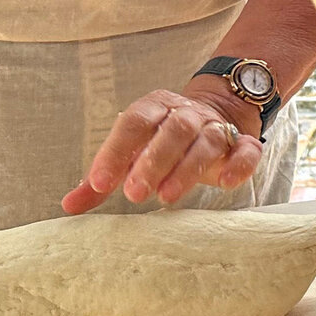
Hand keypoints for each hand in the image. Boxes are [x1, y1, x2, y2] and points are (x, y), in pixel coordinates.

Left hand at [65, 88, 261, 215]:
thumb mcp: (130, 156)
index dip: (116, 151)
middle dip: (153, 161)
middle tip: (134, 194)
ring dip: (187, 168)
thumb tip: (68, 206)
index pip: (133, 123)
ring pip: (206, 141)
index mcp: (154, 109)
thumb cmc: (160, 143)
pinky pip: (246, 150)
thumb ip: (101, 180)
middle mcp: (186, 113)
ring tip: (166, 198)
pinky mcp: (242, 143)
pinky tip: (226, 183)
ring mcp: (216, 127)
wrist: (214, 117)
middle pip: (172, 130)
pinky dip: (239, 164)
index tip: (100, 183)